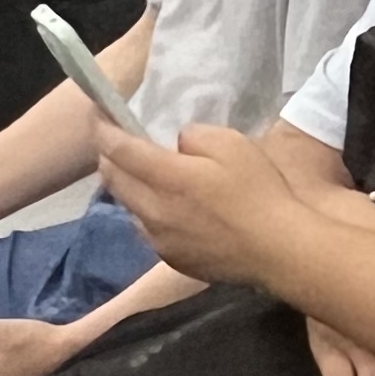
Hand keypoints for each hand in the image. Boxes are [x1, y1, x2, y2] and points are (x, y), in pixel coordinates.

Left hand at [94, 122, 300, 289]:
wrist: (277, 250)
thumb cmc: (259, 192)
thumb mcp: (232, 144)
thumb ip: (195, 137)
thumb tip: (178, 144)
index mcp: (168, 178)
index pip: (120, 151)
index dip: (104, 131)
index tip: (97, 117)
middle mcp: (154, 211)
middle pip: (115, 181)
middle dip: (108, 158)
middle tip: (112, 143)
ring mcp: (160, 240)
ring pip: (129, 208)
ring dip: (128, 187)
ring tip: (140, 175)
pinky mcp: (172, 259)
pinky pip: (148, 230)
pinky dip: (147, 213)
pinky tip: (168, 209)